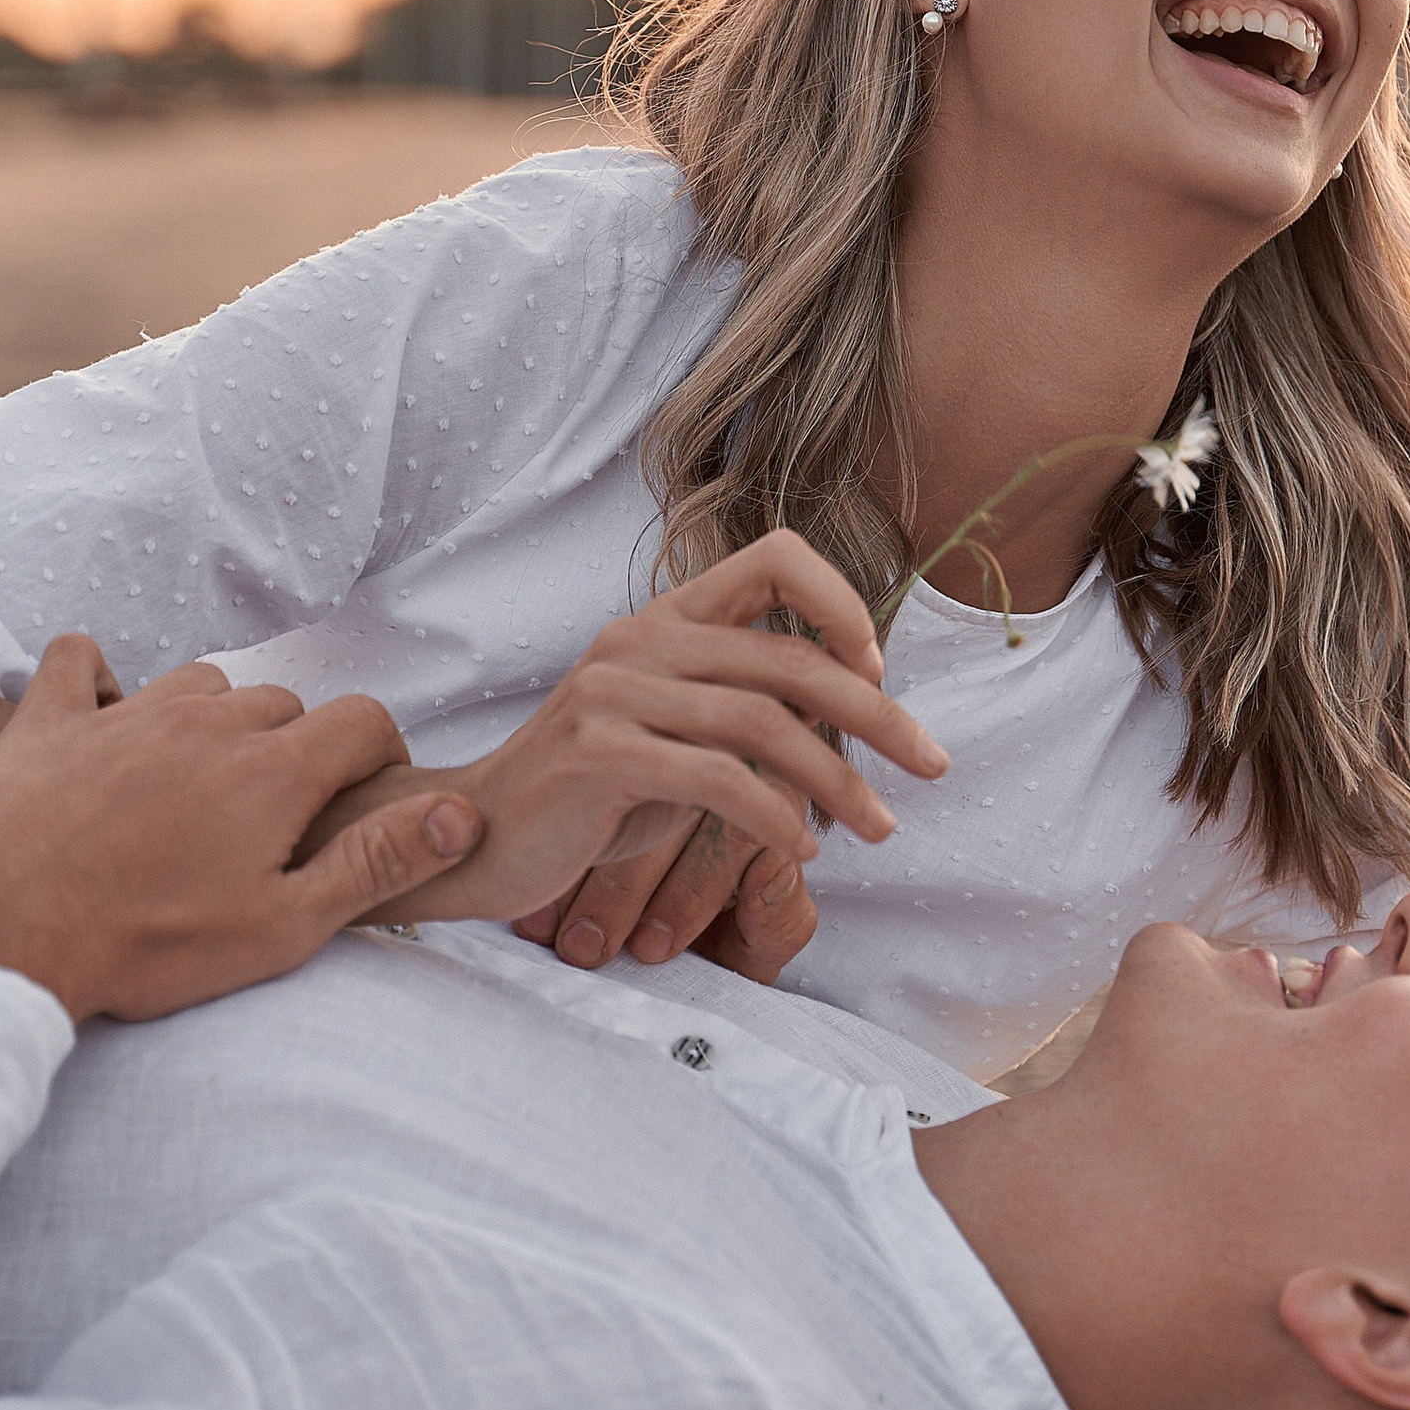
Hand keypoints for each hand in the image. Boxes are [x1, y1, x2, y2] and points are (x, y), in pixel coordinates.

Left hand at [0, 636, 483, 1023]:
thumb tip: (460, 814)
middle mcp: (207, 723)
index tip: (364, 792)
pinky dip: (98, 680)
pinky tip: (102, 719)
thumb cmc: (146, 945)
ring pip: (199, 682)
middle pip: (281, 703)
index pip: (361, 719)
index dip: (378, 752)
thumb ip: (375, 863)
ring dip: (212, 718)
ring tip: (196, 781)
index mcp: (272, 771)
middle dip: (293, 747)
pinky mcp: (49, 720)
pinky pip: (81, 662)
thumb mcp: (282, 926)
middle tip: (272, 814)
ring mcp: (124, 713)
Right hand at [322, 532, 946, 948]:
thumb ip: (749, 717)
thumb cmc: (592, 798)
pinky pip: (719, 781)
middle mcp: (640, 640)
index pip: (775, 557)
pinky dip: (777, 819)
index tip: (879, 668)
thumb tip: (859, 722)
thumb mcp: (679, 741)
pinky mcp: (599, 754)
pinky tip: (803, 852)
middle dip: (879, 716)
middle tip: (932, 766)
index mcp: (665, 620)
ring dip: (841, 782)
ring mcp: (613, 692)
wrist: (476, 840)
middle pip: (792, 659)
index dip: (840, 602)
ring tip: (882, 827)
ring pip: (766, 724)